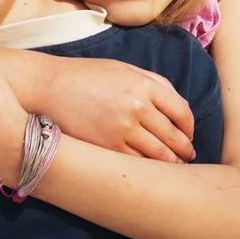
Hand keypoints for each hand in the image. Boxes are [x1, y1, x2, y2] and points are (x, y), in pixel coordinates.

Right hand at [40, 56, 194, 162]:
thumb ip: (153, 82)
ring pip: (160, 155)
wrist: (49, 86)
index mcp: (143, 84)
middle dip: (184, 149)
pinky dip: (148, 169)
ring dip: (171, 163)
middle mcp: (136, 106)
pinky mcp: (107, 146)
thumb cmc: (86, 75)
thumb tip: (178, 106)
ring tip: (172, 166)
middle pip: (174, 136)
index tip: (187, 133)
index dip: (189, 127)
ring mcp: (122, 128)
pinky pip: (137, 164)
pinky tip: (149, 169)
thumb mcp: (123, 68)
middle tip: (186, 155)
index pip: (182, 111)